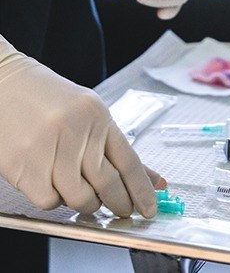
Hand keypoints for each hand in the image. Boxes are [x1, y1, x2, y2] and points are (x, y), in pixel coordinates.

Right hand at [0, 37, 159, 217]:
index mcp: (98, 116)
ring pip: (79, 197)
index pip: (129, 161)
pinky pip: (49, 200)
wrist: (7, 84)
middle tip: (122, 209)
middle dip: (120, 203)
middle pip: (108, 182)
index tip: (150, 207)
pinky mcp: (21, 162)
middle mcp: (76, 129)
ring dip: (86, 204)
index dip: (142, 189)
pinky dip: (55, 200)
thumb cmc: (50, 100)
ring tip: (82, 192)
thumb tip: (149, 178)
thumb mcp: (90, 114)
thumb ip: (114, 147)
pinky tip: (53, 184)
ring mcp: (47, 146)